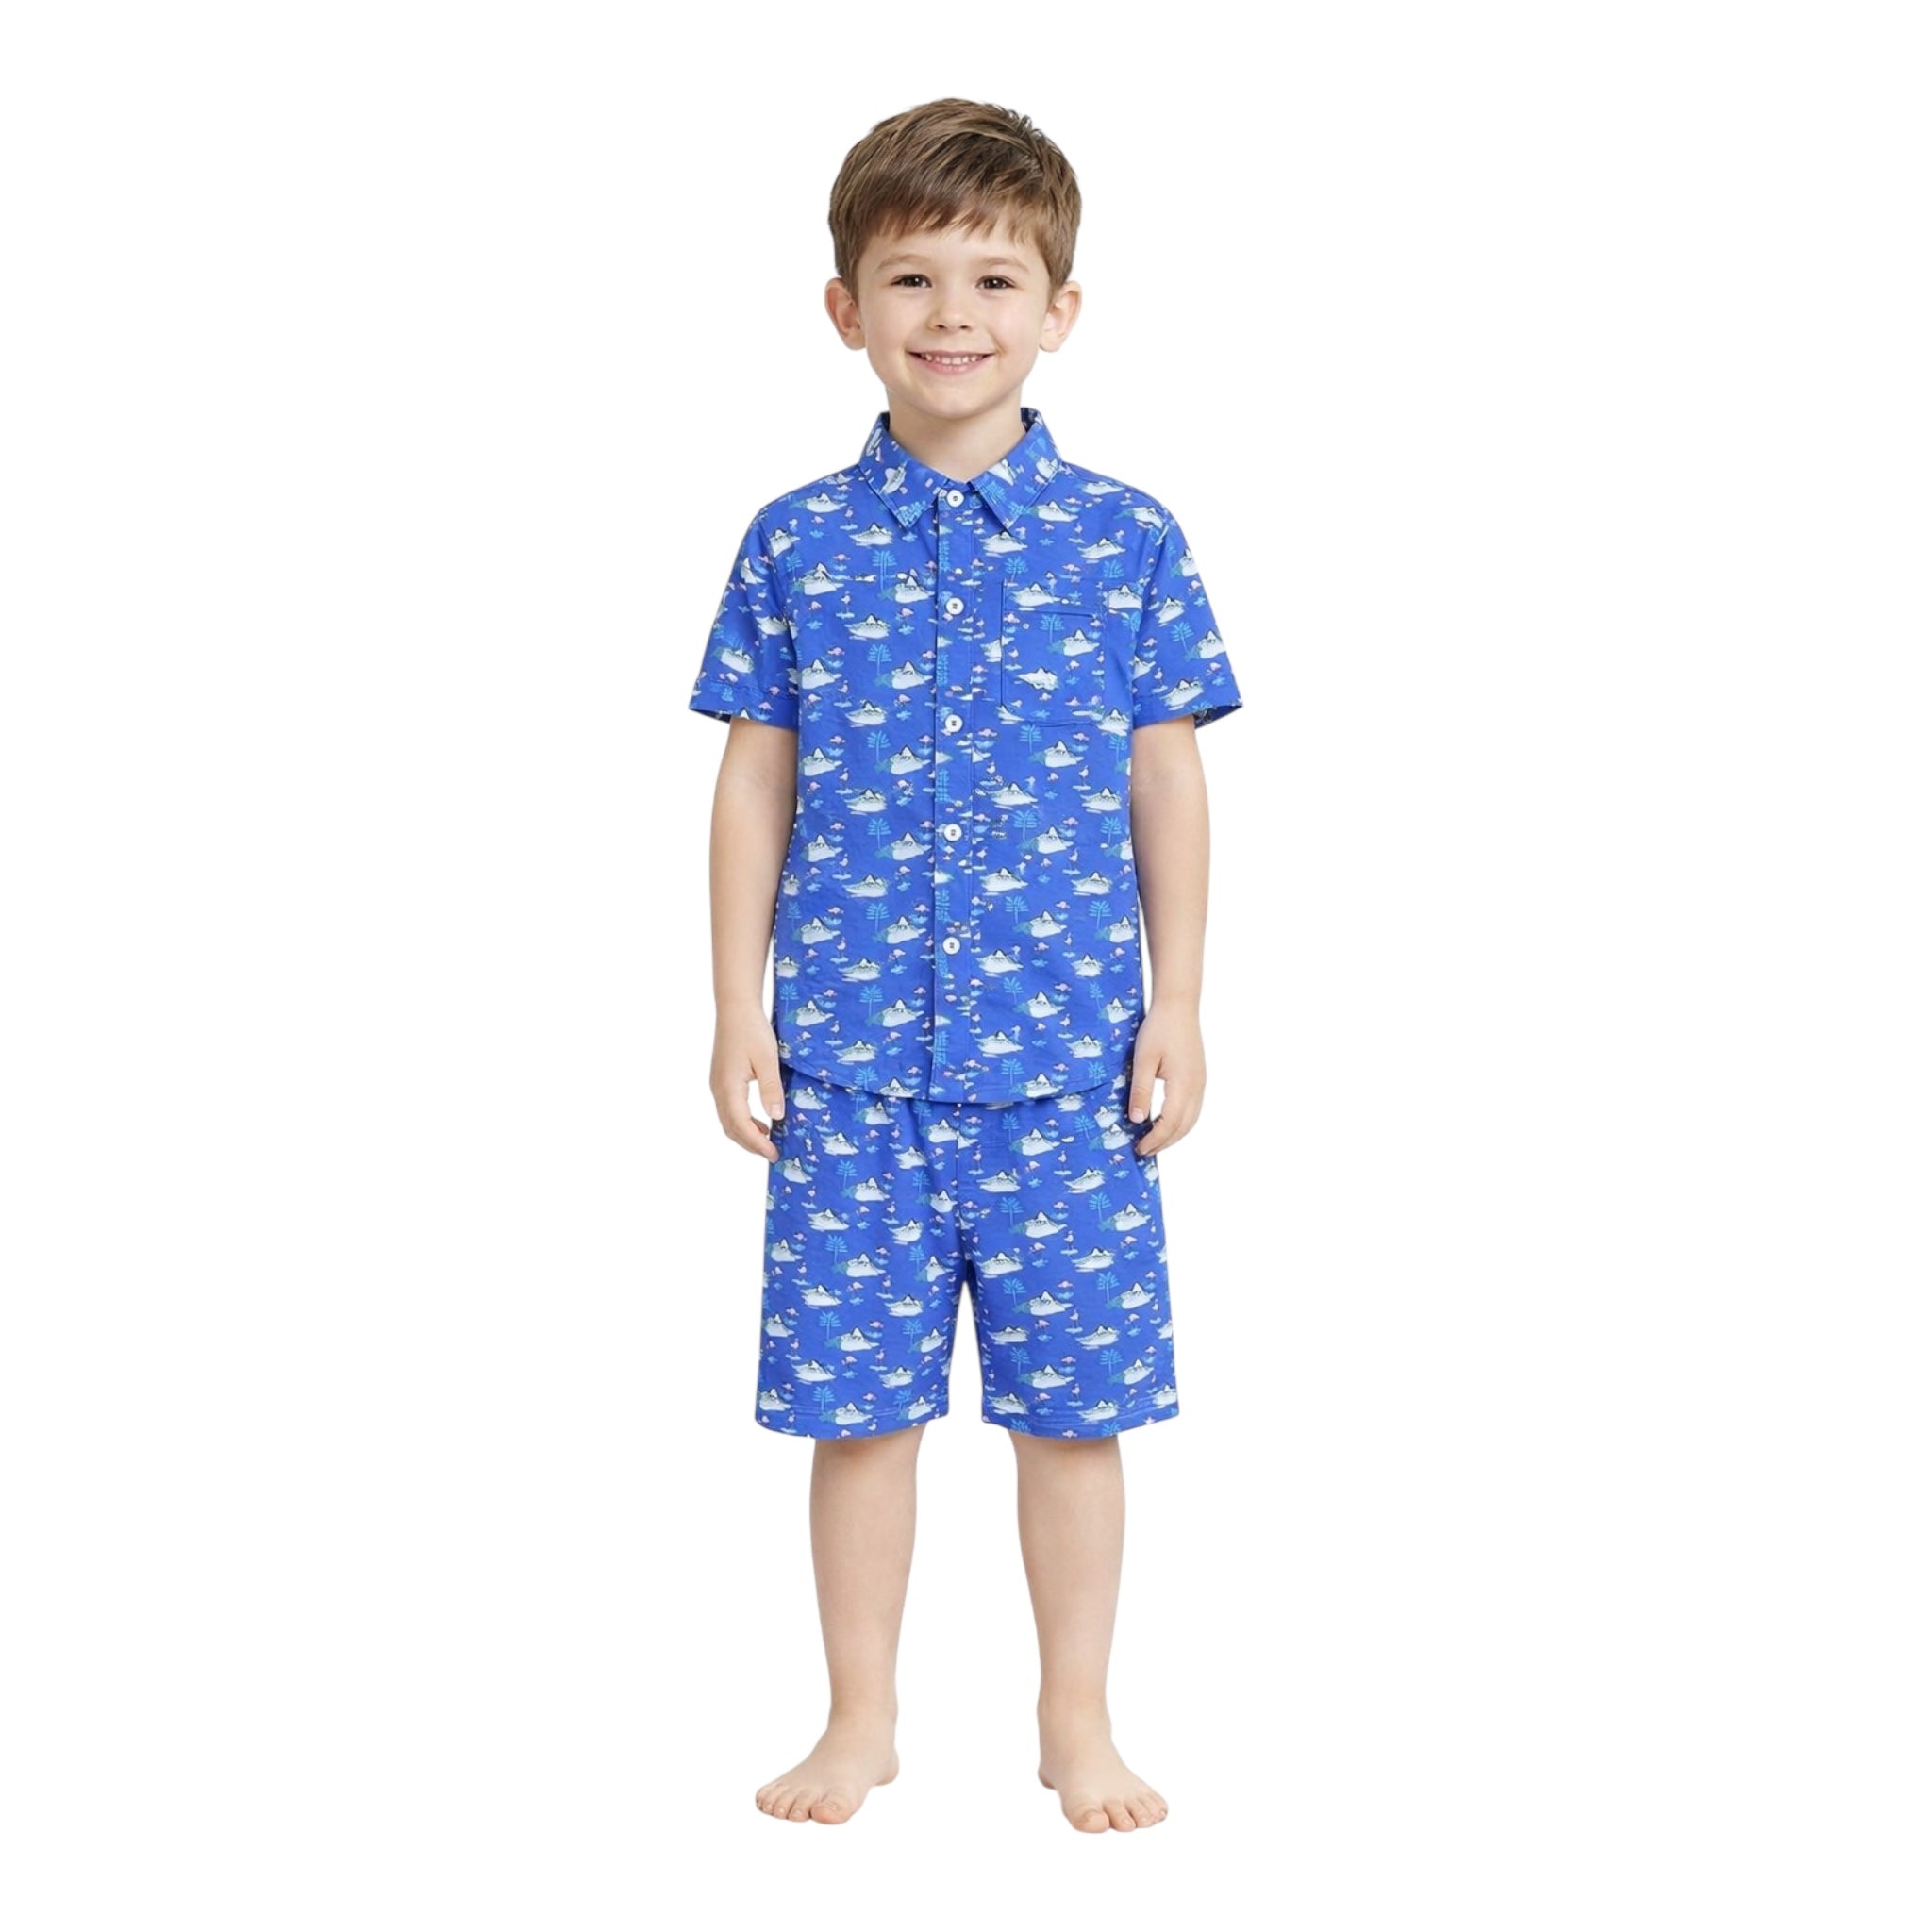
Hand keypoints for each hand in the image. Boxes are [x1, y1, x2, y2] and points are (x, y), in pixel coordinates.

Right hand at [711, 1010, 785, 1161]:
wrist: (735, 1009)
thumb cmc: (752, 1030)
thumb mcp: (767, 1059)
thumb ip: (771, 1088)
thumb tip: (777, 1116)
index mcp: (728, 1087)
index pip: (741, 1126)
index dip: (757, 1144)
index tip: (774, 1154)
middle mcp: (718, 1089)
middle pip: (731, 1128)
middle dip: (750, 1145)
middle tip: (772, 1153)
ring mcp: (717, 1085)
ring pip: (728, 1120)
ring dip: (746, 1135)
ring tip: (768, 1141)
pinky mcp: (721, 1080)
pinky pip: (729, 1110)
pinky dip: (743, 1122)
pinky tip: (760, 1122)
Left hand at [1126, 1004, 1205, 1155]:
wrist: (1179, 1006)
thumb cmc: (1158, 1029)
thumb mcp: (1143, 1060)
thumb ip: (1141, 1090)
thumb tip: (1136, 1120)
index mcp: (1183, 1084)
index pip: (1170, 1123)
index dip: (1155, 1139)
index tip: (1139, 1149)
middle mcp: (1197, 1087)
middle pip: (1184, 1126)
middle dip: (1165, 1142)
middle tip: (1144, 1151)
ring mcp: (1201, 1082)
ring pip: (1192, 1119)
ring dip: (1174, 1134)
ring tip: (1154, 1141)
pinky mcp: (1199, 1077)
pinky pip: (1193, 1108)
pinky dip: (1181, 1122)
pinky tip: (1166, 1121)